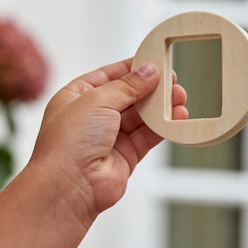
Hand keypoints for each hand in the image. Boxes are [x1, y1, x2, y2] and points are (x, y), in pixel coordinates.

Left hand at [30, 58, 187, 226]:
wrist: (68, 187)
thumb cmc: (68, 142)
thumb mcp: (97, 100)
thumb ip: (127, 86)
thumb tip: (148, 71)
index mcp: (76, 97)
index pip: (108, 76)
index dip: (132, 68)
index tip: (155, 60)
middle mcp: (91, 118)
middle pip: (128, 96)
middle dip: (151, 88)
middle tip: (173, 81)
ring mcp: (108, 138)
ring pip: (140, 117)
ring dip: (160, 108)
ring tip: (180, 98)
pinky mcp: (124, 157)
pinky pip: (147, 137)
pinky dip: (163, 127)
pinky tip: (177, 118)